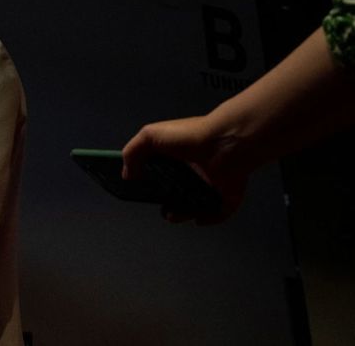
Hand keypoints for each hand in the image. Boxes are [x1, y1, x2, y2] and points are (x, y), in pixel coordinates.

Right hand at [122, 115, 247, 223]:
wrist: (227, 144)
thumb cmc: (190, 136)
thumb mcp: (150, 136)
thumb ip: (132, 152)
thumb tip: (127, 174)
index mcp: (175, 153)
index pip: (159, 170)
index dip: (148, 180)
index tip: (139, 190)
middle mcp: (193, 167)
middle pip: (176, 189)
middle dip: (165, 201)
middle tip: (159, 205)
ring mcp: (210, 181)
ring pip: (194, 203)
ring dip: (183, 213)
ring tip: (175, 216)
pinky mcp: (227, 194)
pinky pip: (218, 211)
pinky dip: (209, 217)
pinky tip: (199, 218)